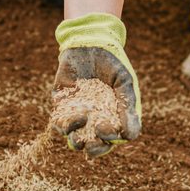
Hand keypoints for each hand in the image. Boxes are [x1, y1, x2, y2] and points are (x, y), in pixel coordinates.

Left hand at [52, 13, 141, 156]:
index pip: (112, 138)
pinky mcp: (61, 104)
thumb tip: (130, 137)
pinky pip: (59, 122)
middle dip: (93, 148)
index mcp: (113, 116)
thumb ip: (128, 109)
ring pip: (75, 138)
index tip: (105, 127)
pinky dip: (64, 125)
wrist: (91, 42)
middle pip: (94, 144)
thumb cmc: (113, 62)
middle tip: (91, 142)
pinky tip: (72, 117)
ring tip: (78, 136)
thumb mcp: (125, 83)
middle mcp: (95, 118)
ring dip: (76, 142)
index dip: (109, 138)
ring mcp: (78, 112)